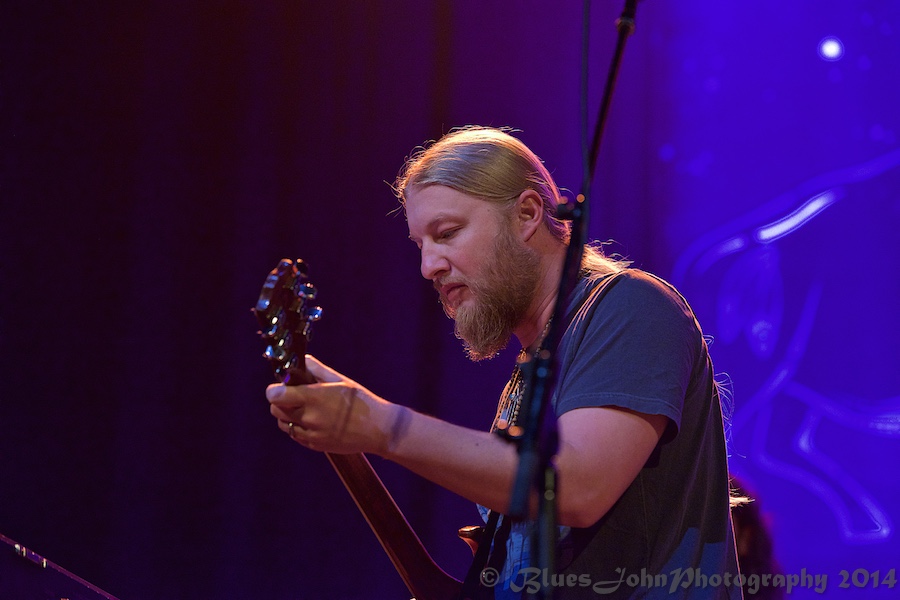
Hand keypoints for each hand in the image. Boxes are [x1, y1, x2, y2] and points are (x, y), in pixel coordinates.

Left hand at [266, 355, 406, 454]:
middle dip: (280, 401)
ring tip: (304, 409)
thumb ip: (318, 369)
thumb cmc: (362, 402)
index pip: (276, 395)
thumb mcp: (341, 380)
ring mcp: (311, 434)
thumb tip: (303, 359)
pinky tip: (313, 421)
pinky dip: (298, 427)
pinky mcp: (314, 446)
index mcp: (314, 398)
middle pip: (275, 410)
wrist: (379, 430)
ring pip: (283, 424)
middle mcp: (309, 418)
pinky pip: (295, 436)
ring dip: (287, 415)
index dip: (274, 389)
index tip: (280, 386)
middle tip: (293, 396)